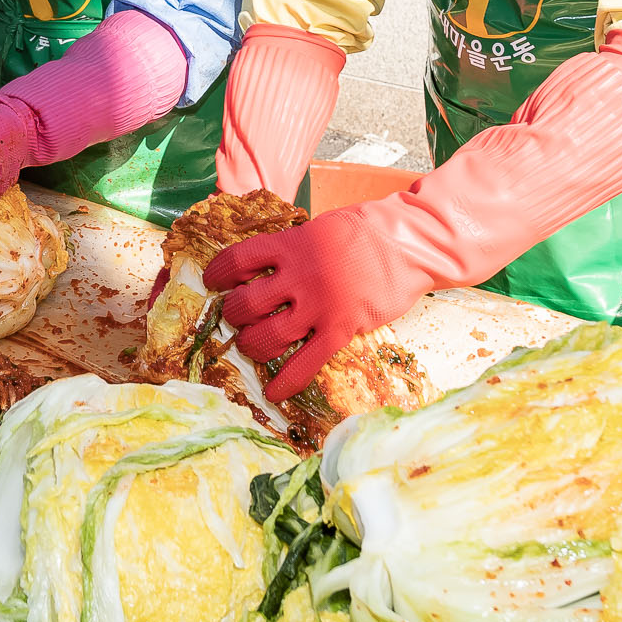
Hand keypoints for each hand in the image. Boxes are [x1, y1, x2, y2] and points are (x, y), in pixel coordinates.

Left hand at [204, 203, 431, 401]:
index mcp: (290, 245)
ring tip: (253, 343)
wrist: (409, 244)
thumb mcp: (319, 228)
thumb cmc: (366, 231)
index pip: (237, 260)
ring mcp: (318, 305)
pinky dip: (286, 382)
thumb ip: (292, 247)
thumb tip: (266, 263)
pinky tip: (274, 393)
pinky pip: (305, 364)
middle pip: (245, 304)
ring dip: (252, 344)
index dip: (218, 273)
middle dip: (234, 314)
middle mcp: (298, 276)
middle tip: (237, 316)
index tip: (213, 281)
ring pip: (266, 337)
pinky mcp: (339, 330)